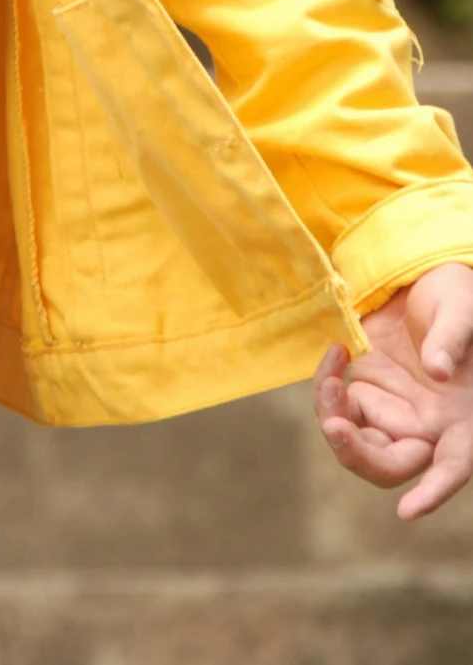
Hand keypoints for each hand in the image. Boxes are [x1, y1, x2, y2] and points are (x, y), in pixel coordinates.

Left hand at [313, 262, 472, 519]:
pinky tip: (338, 352)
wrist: (425, 279)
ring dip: (335, 418)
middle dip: (358, 454)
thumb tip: (439, 370)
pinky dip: (329, 387)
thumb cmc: (457, 299)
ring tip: (331, 377)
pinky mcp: (368, 390)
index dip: (433, 491)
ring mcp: (395, 411)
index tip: (407, 509)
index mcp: (463, 420)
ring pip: (359, 443)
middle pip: (392, 464)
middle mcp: (429, 426)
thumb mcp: (461, 310)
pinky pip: (340, 407)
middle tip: (334, 427)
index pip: (453, 465)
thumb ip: (452, 339)